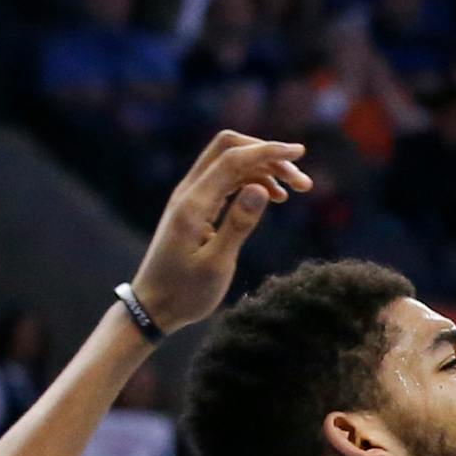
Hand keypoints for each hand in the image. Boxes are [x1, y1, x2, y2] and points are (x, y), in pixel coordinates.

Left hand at [129, 131, 311, 332]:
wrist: (154, 305)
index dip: (267, 151)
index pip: (232, 160)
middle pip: (228, 150)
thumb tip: (262, 188)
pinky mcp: (196, 208)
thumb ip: (239, 224)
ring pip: (230, 164)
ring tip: (295, 191)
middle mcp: (189, 192)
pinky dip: (252, 181)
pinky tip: (274, 198)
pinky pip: (226, 181)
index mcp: (193, 204)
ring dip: (264, 169)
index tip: (300, 152)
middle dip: (267, 155)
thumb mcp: (217, 264)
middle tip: (302, 181)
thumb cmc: (185, 292)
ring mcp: (191, 198)